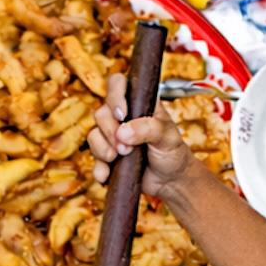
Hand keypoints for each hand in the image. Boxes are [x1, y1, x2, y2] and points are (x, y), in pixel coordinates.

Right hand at [89, 72, 194, 197]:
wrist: (171, 181)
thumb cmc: (172, 152)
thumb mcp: (167, 136)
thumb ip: (148, 129)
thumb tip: (122, 133)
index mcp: (137, 102)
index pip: (117, 84)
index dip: (115, 95)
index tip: (122, 115)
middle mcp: (122, 117)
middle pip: (101, 113)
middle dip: (111, 131)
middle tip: (126, 148)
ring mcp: (112, 137)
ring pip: (93, 135)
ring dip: (103, 149)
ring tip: (119, 158)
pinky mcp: (107, 157)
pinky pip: (94, 159)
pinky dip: (98, 168)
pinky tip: (106, 175)